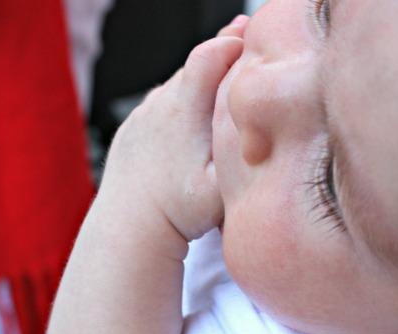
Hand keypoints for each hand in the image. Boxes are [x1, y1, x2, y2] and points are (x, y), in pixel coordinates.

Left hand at [101, 17, 247, 241]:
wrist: (129, 227)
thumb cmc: (178, 212)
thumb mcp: (222, 188)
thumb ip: (246, 153)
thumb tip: (267, 126)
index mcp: (184, 110)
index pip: (211, 53)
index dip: (235, 41)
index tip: (254, 43)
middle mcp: (160, 104)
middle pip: (197, 65)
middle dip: (223, 61)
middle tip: (249, 62)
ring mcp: (143, 114)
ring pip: (179, 86)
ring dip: (201, 88)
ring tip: (223, 100)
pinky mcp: (133, 127)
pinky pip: (162, 105)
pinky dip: (180, 108)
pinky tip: (192, 129)